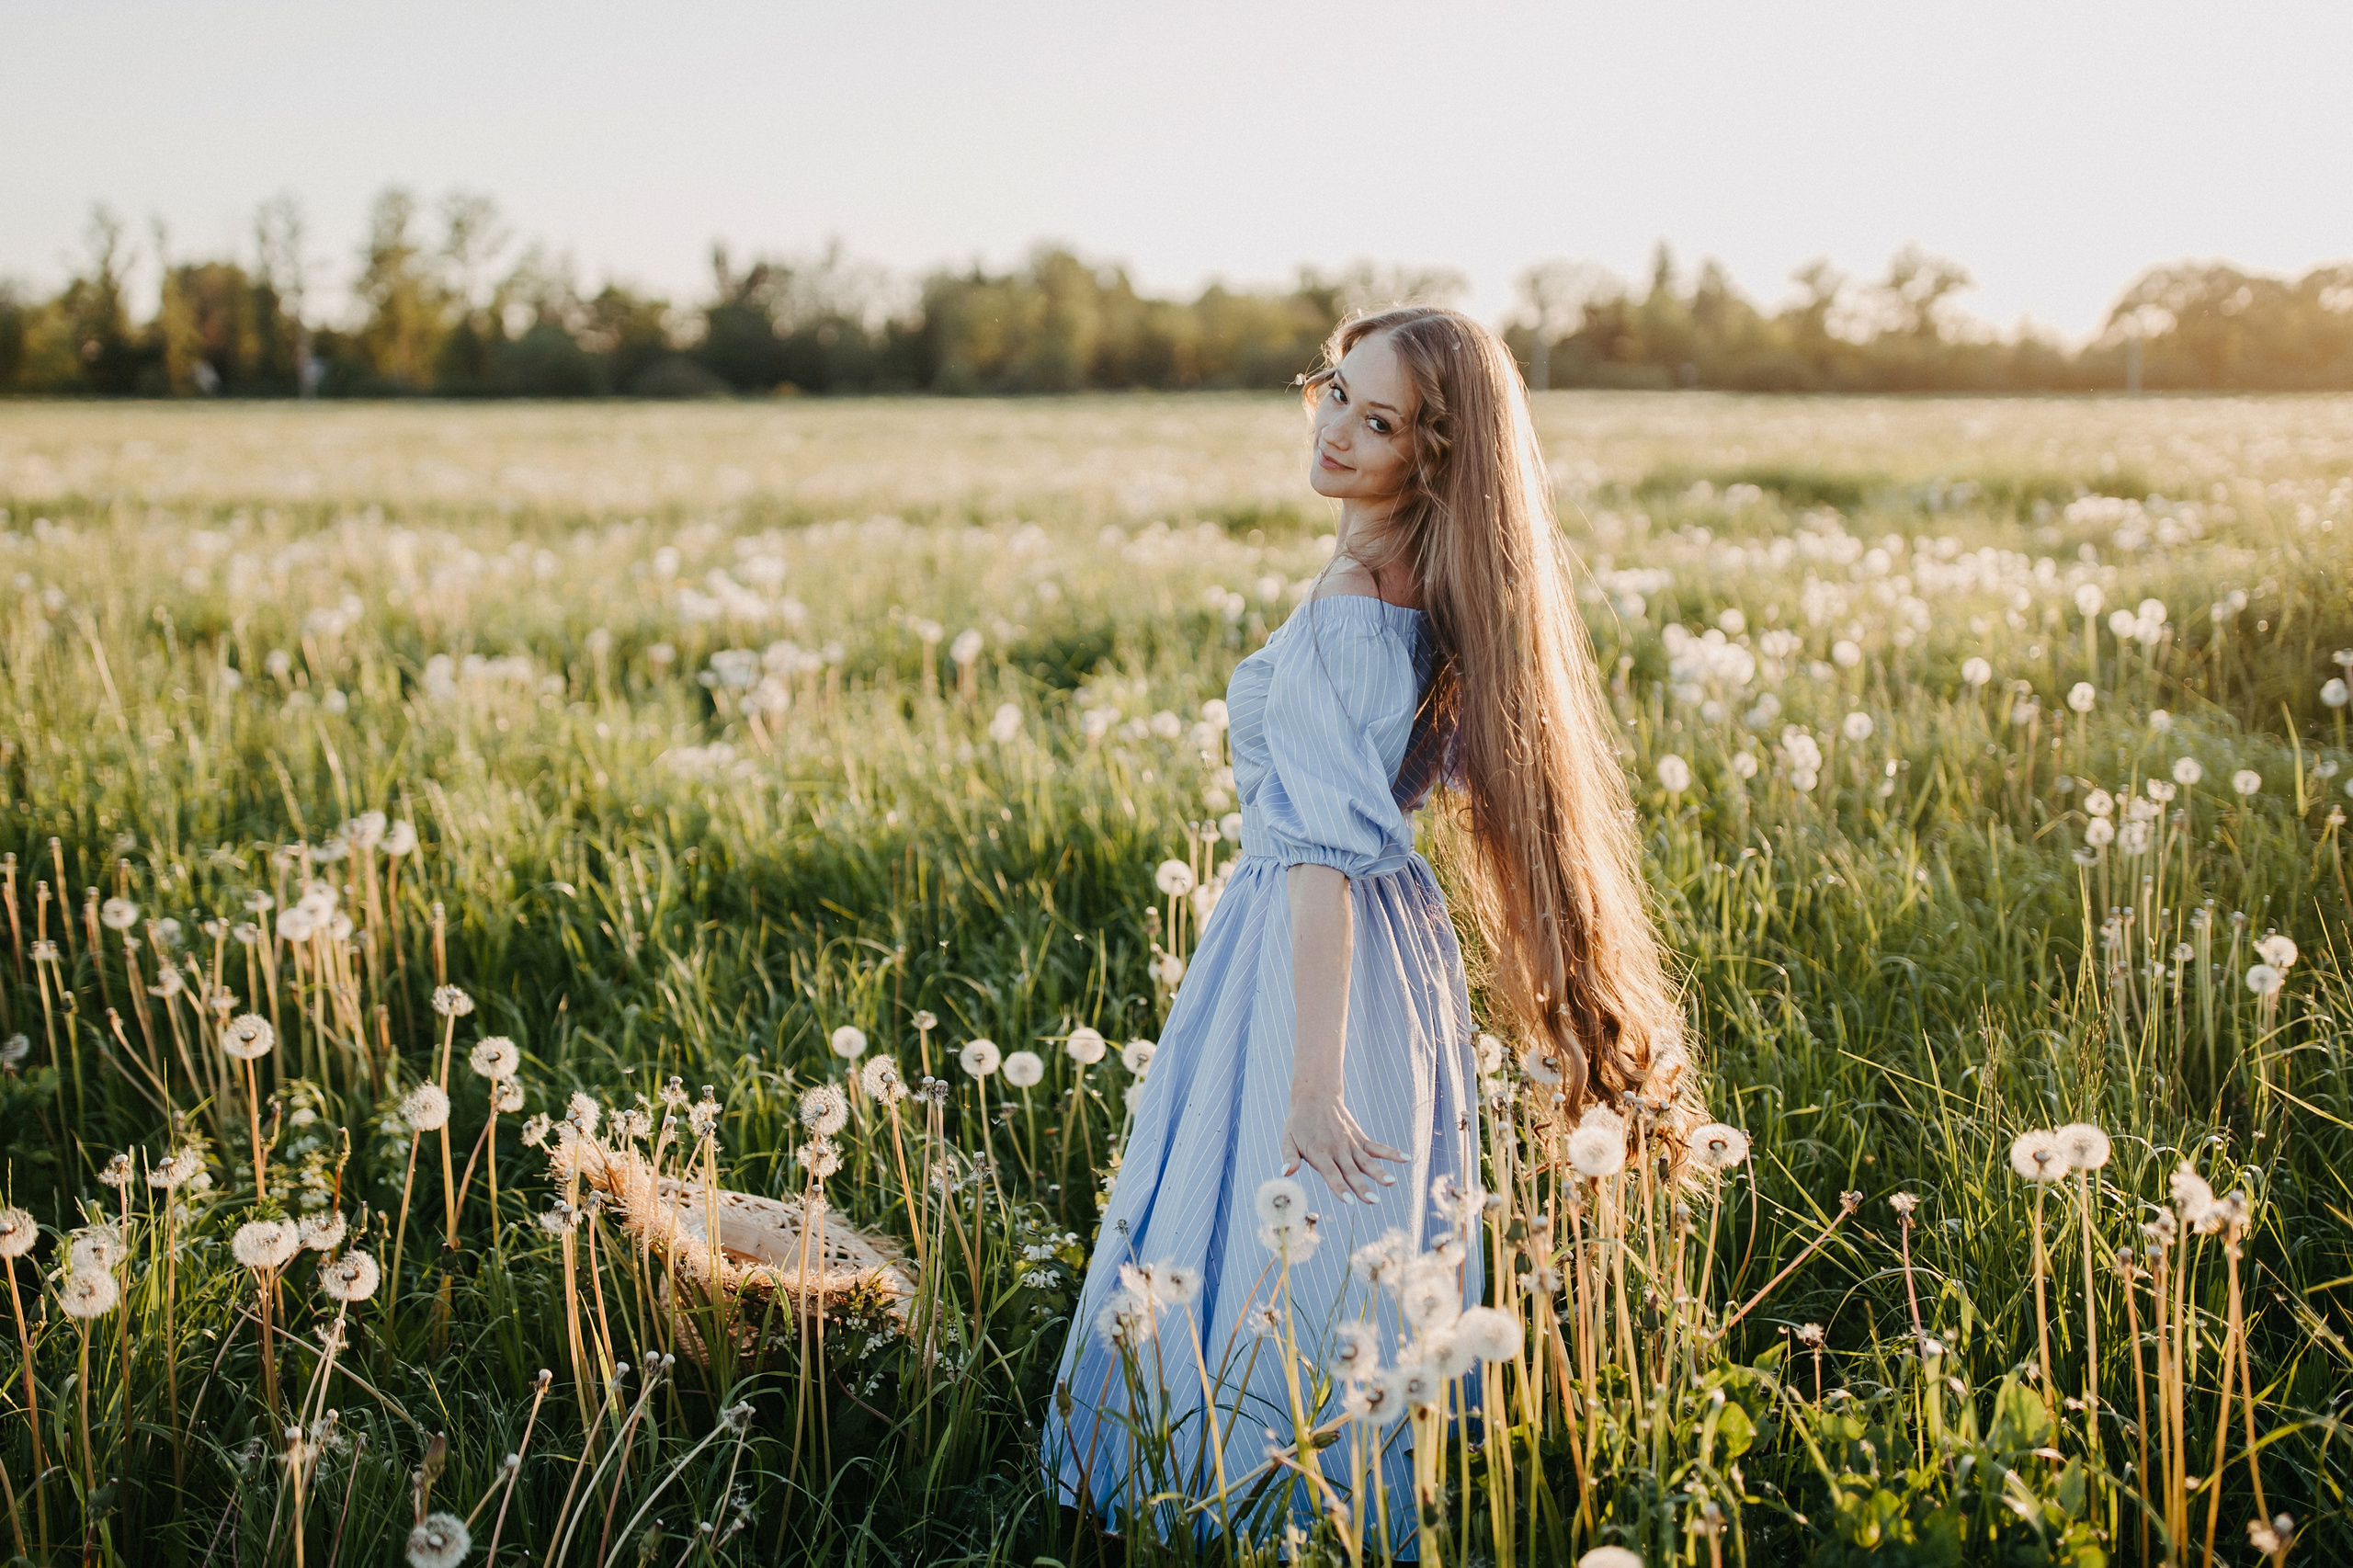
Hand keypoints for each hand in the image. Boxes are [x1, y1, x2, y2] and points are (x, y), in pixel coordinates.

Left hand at [1280, 1095, 1404, 1203]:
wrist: (1315, 1095)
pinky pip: (1377, 1147)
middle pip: (1351, 1171)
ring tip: (1391, 1183)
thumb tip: (1285, 1172)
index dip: (1339, 1188)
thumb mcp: (1288, 1138)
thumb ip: (1289, 1157)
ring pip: (1367, 1161)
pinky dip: (1391, 1153)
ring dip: (1379, 1172)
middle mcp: (1337, 1149)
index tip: (1349, 1202)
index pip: (1331, 1174)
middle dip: (1362, 1187)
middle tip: (1373, 1201)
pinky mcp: (1359, 1138)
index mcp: (1319, 1152)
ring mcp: (1350, 1143)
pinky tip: (1406, 1159)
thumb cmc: (1299, 1122)